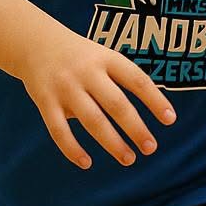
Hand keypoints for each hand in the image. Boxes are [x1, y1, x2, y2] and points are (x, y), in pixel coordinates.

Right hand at [19, 23, 175, 168]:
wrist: (35, 42)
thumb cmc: (82, 58)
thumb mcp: (105, 58)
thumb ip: (123, 84)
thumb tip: (142, 121)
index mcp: (107, 59)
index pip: (137, 80)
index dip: (155, 100)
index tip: (170, 119)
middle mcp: (87, 72)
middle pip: (117, 104)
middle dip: (135, 128)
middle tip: (151, 148)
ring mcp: (65, 87)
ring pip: (92, 120)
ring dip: (112, 143)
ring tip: (129, 159)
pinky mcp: (45, 101)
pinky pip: (59, 130)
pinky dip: (72, 149)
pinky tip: (87, 163)